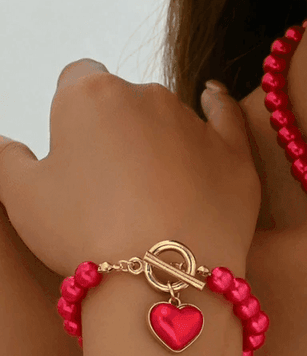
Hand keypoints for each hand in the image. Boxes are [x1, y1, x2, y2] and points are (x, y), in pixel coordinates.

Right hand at [0, 60, 260, 278]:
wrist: (162, 275)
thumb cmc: (85, 234)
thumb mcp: (20, 196)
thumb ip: (6, 159)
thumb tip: (5, 145)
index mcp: (90, 94)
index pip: (76, 79)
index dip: (73, 113)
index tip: (74, 147)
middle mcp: (148, 96)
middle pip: (126, 102)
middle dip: (118, 132)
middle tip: (111, 187)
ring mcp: (196, 123)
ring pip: (171, 119)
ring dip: (160, 140)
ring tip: (152, 193)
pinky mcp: (234, 153)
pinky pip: (227, 116)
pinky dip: (218, 107)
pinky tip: (212, 97)